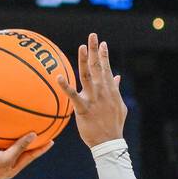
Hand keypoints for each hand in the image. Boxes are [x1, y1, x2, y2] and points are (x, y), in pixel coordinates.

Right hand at [0, 133, 50, 178]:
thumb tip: (34, 134)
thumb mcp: (7, 157)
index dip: (42, 148)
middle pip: (20, 148)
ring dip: (9, 135)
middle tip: (37, 129)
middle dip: (28, 140)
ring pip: (4, 143)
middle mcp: (5, 161)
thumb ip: (20, 146)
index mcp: (13, 166)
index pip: (31, 155)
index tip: (52, 140)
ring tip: (16, 123)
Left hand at [56, 33, 127, 148]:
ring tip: (82, 47)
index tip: (102, 43)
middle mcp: (102, 91)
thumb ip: (116, 89)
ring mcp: (93, 99)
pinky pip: (72, 96)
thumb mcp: (119, 105)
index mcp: (110, 90)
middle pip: (98, 67)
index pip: (106, 68)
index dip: (104, 55)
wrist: (109, 142)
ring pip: (87, 76)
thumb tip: (117, 76)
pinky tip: (58, 77)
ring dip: (84, 61)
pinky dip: (65, 86)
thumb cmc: (113, 125)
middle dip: (95, 50)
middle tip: (92, 36)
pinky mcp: (83, 109)